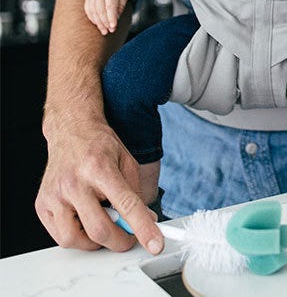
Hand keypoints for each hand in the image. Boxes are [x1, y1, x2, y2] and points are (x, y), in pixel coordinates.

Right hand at [35, 116, 163, 254]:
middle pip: (99, 229)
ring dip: (94, 242)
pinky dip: (77, 237)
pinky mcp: (42, 204)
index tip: (155, 244)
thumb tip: (146, 220)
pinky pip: (59, 236)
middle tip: (129, 236)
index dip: (142, 228)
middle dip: (120, 241)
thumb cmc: (99, 145)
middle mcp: (74, 182)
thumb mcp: (126, 160)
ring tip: (103, 223)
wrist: (71, 130)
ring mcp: (55, 194)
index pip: (126, 204)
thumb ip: (136, 192)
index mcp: (99, 167)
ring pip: (75, 239)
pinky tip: (85, 220)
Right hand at [84, 0, 131, 33]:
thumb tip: (116, 19)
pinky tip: (98, 24)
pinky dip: (92, 17)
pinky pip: (88, 8)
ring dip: (98, 22)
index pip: (110, 6)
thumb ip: (120, 5)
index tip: (114, 27)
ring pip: (92, 10)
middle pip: (100, 10)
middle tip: (110, 31)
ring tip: (104, 31)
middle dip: (105, 22)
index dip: (111, 18)